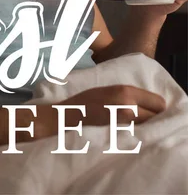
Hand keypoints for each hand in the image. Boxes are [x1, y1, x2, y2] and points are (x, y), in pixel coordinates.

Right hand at [31, 85, 165, 140]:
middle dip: (153, 117)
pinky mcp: (118, 131)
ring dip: (145, 125)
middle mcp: (127, 103)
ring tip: (136, 124)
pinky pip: (137, 133)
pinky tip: (128, 131)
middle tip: (145, 119)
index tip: (152, 110)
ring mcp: (122, 118)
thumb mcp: (106, 90)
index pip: (157, 101)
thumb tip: (144, 102)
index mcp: (125, 90)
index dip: (156, 107)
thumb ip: (125, 95)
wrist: (66, 116)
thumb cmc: (84, 101)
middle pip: (156, 114)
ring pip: (148, 124)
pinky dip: (136, 132)